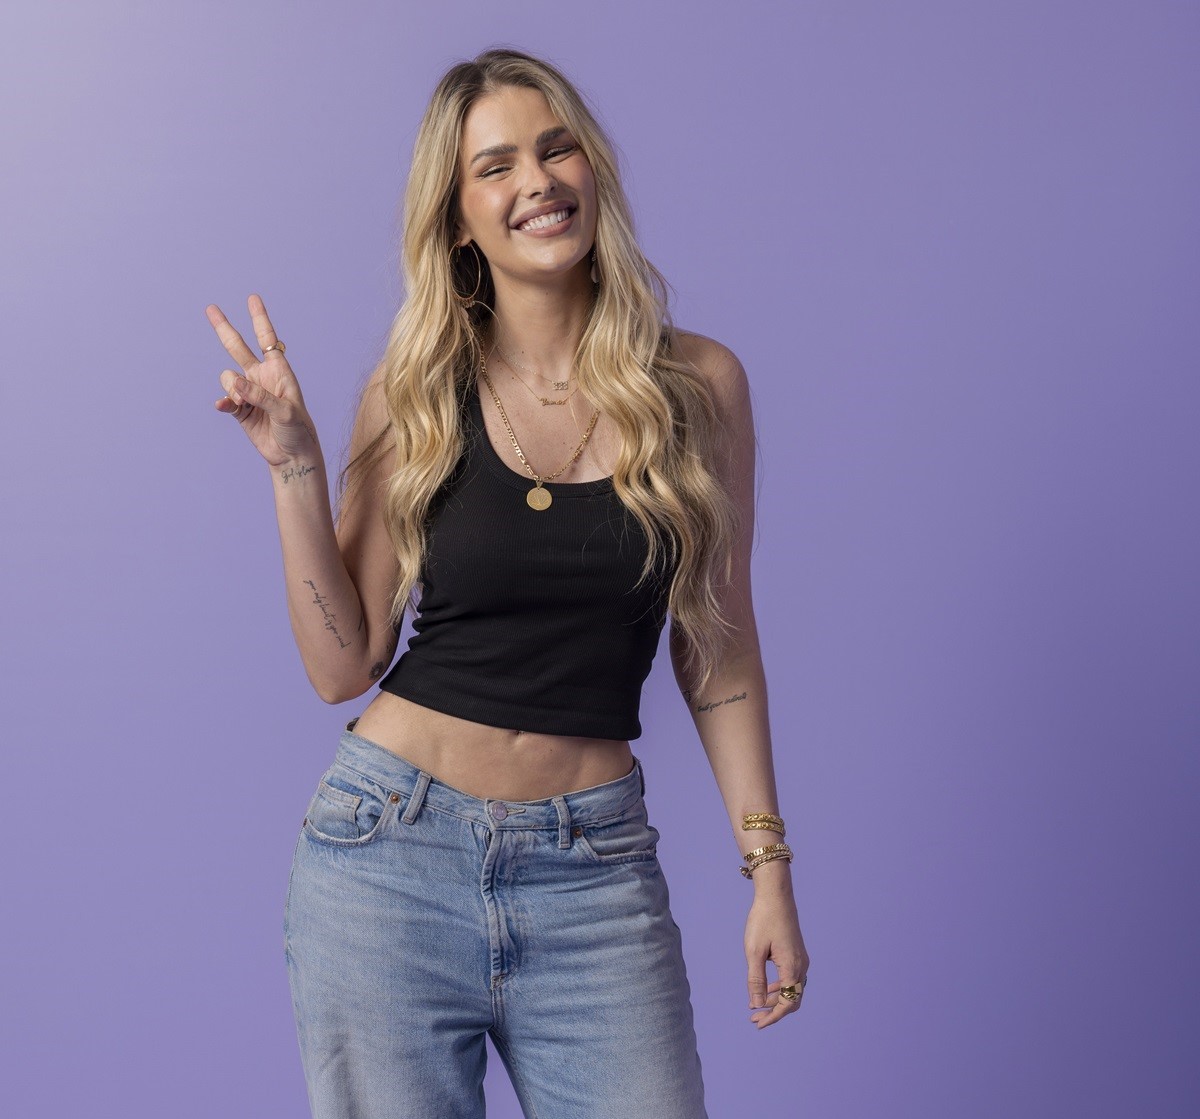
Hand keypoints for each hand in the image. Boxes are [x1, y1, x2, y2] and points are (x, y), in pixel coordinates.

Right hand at [207, 294, 320, 466]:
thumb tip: (235, 382)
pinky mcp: (239, 410)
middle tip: (210, 308)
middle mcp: (262, 378)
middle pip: (238, 347)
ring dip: (231, 388)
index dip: (260, 319)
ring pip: (228, 377)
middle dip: (225, 328)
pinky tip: (225, 407)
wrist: (292, 455)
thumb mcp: (285, 411)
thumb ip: (260, 396)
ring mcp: (249, 393)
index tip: (253, 298)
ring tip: (243, 403)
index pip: (267, 340)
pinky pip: (225, 399)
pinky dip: (224, 402)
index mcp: (279, 371)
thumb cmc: (298, 430)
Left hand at [745, 885, 808, 1029]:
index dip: (773, 1017)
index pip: (787, 1003)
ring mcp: (801, 959)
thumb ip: (756, 980)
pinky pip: (791, 978)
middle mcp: (801, 966)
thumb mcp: (754, 952)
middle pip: (792, 999)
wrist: (776, 896)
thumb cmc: (763, 921)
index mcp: (792, 968)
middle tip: (754, 1018)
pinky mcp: (797, 953)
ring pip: (791, 989)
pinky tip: (766, 987)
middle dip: (774, 1011)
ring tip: (757, 1005)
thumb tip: (756, 1005)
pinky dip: (779, 987)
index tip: (758, 1024)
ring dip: (776, 999)